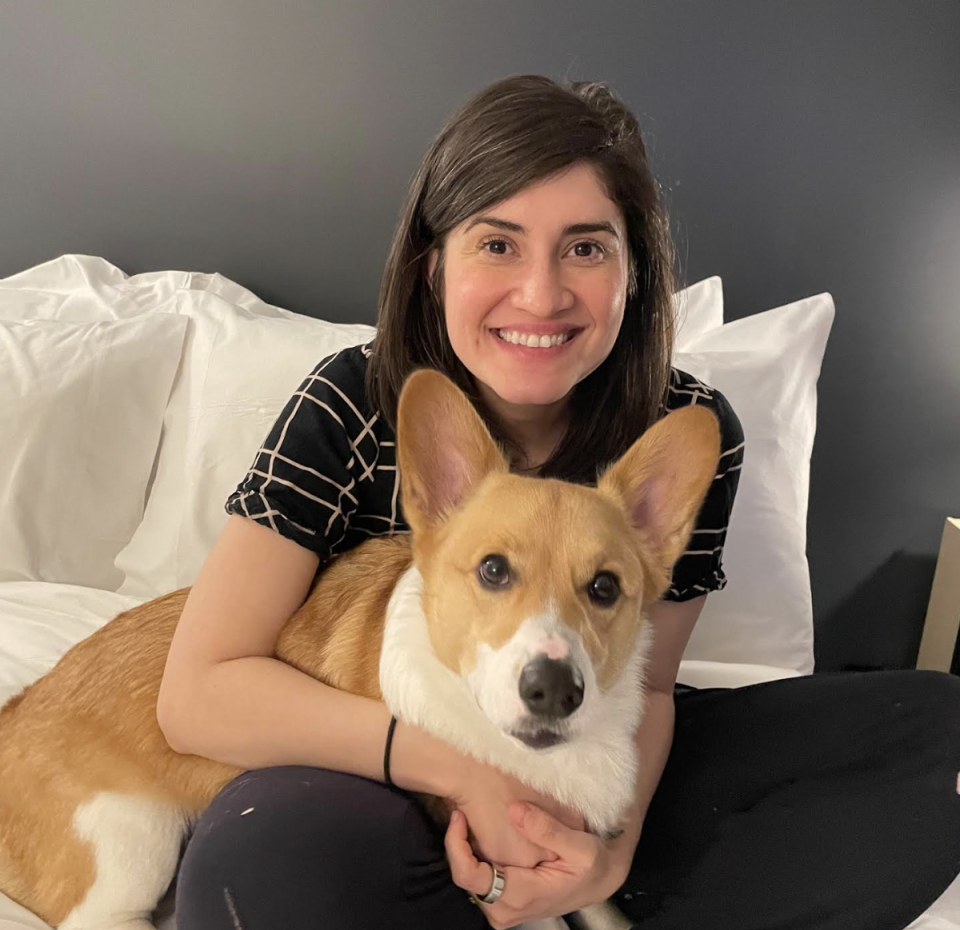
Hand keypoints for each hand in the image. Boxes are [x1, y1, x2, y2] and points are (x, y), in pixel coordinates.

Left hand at [445, 802, 632, 929]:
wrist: (599, 881)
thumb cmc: (592, 865)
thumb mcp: (580, 845)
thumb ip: (547, 829)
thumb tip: (514, 809)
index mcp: (520, 895)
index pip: (468, 877)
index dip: (456, 846)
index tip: (459, 817)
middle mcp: (506, 910)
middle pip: (463, 876)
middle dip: (460, 844)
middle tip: (463, 813)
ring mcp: (503, 910)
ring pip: (468, 877)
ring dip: (466, 849)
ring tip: (470, 820)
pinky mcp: (504, 903)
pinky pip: (478, 879)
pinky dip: (475, 856)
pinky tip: (481, 835)